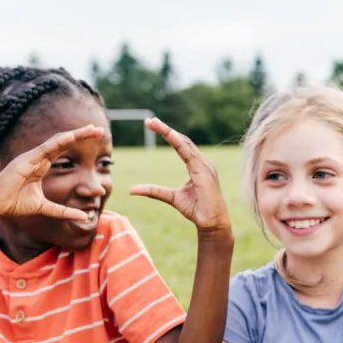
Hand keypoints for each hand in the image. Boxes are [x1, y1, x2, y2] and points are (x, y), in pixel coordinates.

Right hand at [0, 126, 105, 223]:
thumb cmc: (15, 205)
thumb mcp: (46, 208)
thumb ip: (64, 211)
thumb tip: (84, 217)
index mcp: (41, 166)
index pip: (63, 150)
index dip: (78, 143)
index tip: (96, 138)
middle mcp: (37, 159)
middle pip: (62, 142)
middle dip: (81, 134)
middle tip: (98, 129)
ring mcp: (31, 158)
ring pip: (56, 142)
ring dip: (73, 135)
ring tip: (90, 129)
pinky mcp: (24, 161)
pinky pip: (44, 149)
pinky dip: (57, 142)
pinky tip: (70, 137)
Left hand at [130, 119, 231, 234]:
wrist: (210, 222)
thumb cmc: (196, 209)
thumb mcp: (170, 197)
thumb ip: (154, 190)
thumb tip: (132, 190)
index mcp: (197, 166)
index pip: (181, 144)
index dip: (167, 133)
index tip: (151, 125)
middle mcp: (202, 162)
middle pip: (182, 140)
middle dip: (165, 129)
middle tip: (148, 120)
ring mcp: (205, 166)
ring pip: (185, 143)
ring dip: (169, 132)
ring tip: (154, 123)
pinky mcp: (204, 173)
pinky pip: (189, 154)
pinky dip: (179, 143)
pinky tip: (170, 135)